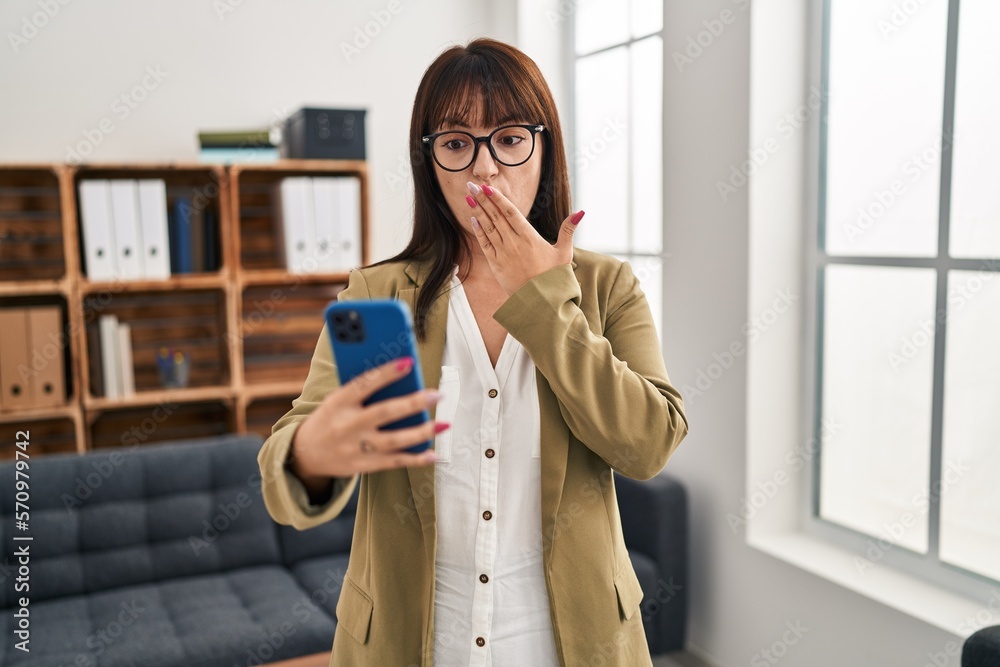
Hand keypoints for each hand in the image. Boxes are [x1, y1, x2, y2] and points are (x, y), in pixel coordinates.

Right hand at [288, 356, 448, 478]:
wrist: (306, 453)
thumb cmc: (331, 417)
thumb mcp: (338, 399)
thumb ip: (363, 390)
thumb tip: (401, 377)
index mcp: (338, 402)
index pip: (364, 384)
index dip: (386, 373)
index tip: (409, 362)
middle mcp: (347, 425)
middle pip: (384, 412)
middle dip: (413, 403)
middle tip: (436, 394)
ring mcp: (356, 447)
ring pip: (394, 440)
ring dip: (422, 432)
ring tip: (444, 424)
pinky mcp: (364, 465)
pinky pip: (395, 462)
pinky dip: (416, 459)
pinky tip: (434, 454)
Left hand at [466, 181, 583, 295]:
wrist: (541, 302)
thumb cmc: (554, 278)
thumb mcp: (564, 253)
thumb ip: (568, 230)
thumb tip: (581, 212)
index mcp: (529, 237)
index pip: (510, 212)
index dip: (498, 199)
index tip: (487, 187)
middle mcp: (514, 243)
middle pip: (496, 216)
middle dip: (483, 200)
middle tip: (472, 186)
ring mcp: (503, 254)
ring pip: (488, 228)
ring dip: (478, 212)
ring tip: (469, 197)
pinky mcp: (496, 265)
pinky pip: (485, 244)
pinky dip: (479, 231)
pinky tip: (473, 219)